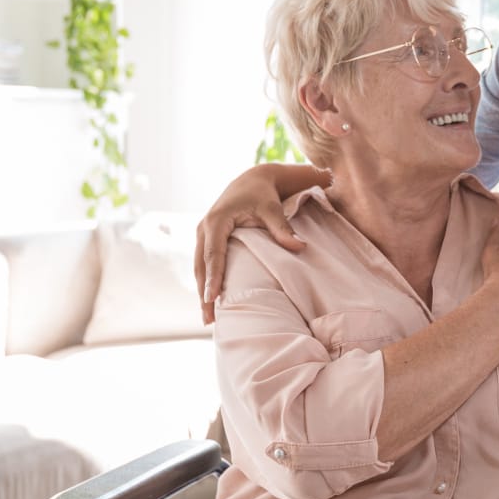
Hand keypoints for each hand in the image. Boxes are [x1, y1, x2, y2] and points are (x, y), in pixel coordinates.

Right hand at [195, 166, 305, 323]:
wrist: (252, 179)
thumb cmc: (263, 194)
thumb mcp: (273, 209)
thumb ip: (282, 228)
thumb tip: (300, 246)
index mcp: (217, 221)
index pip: (213, 254)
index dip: (213, 277)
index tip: (212, 299)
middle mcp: (204, 227)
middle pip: (201, 266)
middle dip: (203, 292)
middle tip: (208, 319)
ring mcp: (202, 233)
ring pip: (199, 267)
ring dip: (202, 290)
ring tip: (207, 318)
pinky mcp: (207, 238)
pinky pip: (203, 263)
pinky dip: (205, 281)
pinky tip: (210, 301)